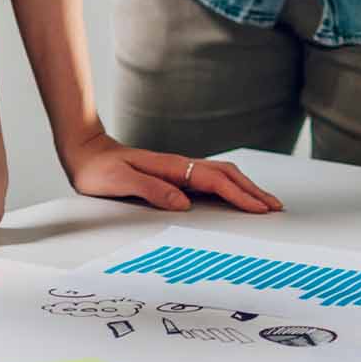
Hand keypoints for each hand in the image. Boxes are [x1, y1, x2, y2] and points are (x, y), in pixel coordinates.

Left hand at [59, 129, 283, 212]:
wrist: (84, 153)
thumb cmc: (98, 170)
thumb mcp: (120, 182)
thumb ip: (152, 190)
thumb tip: (183, 203)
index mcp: (172, 168)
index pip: (215, 181)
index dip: (240, 195)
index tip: (260, 208)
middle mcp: (180, 166)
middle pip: (227, 175)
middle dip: (253, 191)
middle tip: (275, 207)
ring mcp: (178, 169)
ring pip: (222, 176)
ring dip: (245, 188)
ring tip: (264, 203)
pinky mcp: (174, 175)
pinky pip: (210, 181)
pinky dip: (230, 188)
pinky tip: (234, 197)